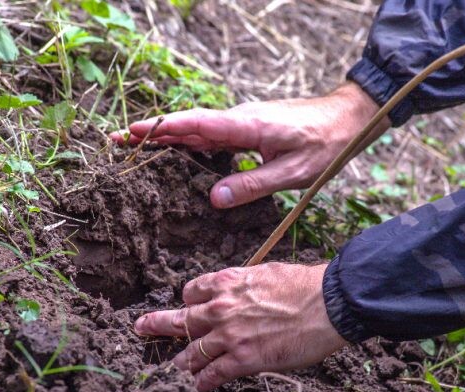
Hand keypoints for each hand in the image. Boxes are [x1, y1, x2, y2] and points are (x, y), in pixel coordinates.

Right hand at [110, 83, 389, 208]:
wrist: (346, 118)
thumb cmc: (324, 145)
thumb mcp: (292, 173)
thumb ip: (252, 185)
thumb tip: (214, 200)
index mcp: (246, 126)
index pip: (196, 125)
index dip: (163, 129)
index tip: (132, 132)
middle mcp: (239, 119)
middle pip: (188, 125)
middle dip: (152, 132)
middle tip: (117, 141)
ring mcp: (243, 122)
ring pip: (198, 129)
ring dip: (168, 136)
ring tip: (136, 146)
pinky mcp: (248, 128)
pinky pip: (212, 134)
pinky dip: (189, 141)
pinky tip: (178, 152)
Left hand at [133, 263, 345, 391]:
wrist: (329, 304)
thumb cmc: (306, 285)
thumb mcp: (267, 273)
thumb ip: (246, 285)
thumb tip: (245, 292)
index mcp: (228, 282)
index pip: (192, 291)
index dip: (188, 300)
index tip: (189, 306)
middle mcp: (221, 308)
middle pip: (180, 320)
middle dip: (156, 325)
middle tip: (140, 328)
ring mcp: (229, 336)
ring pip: (191, 352)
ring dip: (181, 362)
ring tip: (175, 369)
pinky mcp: (242, 360)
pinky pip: (211, 375)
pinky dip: (201, 383)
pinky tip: (197, 388)